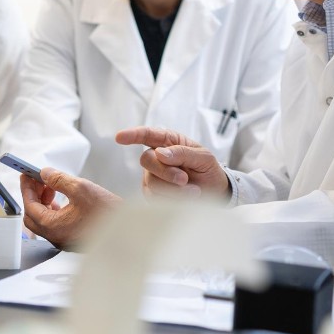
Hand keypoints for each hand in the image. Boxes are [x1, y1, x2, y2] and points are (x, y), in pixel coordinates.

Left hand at [20, 166, 120, 250]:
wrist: (129, 231)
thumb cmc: (108, 213)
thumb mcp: (81, 188)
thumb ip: (59, 180)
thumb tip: (45, 173)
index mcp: (54, 227)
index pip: (30, 206)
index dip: (27, 189)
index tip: (25, 175)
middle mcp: (56, 237)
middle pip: (33, 216)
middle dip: (33, 195)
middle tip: (36, 179)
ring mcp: (64, 239)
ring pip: (44, 220)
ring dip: (43, 201)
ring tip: (51, 186)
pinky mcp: (73, 238)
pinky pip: (55, 223)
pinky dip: (52, 209)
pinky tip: (60, 198)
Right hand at [115, 126, 230, 200]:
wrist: (214, 193)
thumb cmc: (208, 170)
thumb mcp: (204, 157)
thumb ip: (183, 153)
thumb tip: (160, 153)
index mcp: (168, 141)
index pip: (147, 134)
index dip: (132, 135)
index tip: (119, 138)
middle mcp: (156, 157)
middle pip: (147, 160)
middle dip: (166, 171)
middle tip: (184, 179)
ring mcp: (152, 176)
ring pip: (152, 182)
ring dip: (174, 189)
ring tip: (194, 192)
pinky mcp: (152, 194)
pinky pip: (155, 197)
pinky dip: (173, 199)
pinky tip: (186, 199)